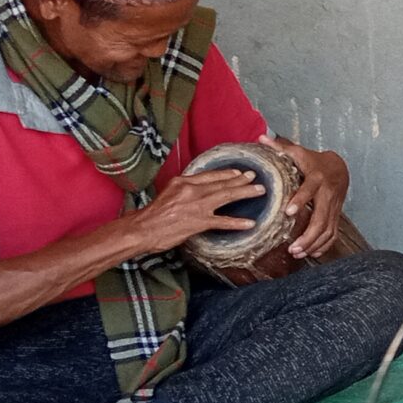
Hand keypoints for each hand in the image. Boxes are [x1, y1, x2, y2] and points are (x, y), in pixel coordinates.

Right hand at [125, 167, 263, 252]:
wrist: (142, 229)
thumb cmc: (152, 215)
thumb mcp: (168, 193)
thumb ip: (184, 190)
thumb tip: (196, 190)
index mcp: (183, 181)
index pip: (210, 175)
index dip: (226, 174)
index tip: (239, 173)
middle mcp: (191, 190)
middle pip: (221, 183)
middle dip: (241, 180)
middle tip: (256, 177)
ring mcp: (196, 206)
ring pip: (226, 196)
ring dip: (245, 193)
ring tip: (260, 191)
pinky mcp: (198, 222)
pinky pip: (222, 222)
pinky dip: (237, 222)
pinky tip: (250, 223)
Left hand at [264, 132, 351, 257]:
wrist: (339, 168)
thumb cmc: (314, 161)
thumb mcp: (299, 152)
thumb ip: (280, 147)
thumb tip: (261, 138)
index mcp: (317, 178)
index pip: (309, 190)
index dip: (301, 200)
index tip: (288, 212)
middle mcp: (328, 194)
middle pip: (321, 218)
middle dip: (308, 235)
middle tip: (292, 248)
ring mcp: (334, 207)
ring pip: (328, 230)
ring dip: (314, 244)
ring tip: (297, 253)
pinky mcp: (337, 215)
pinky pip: (333, 234)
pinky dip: (324, 245)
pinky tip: (311, 253)